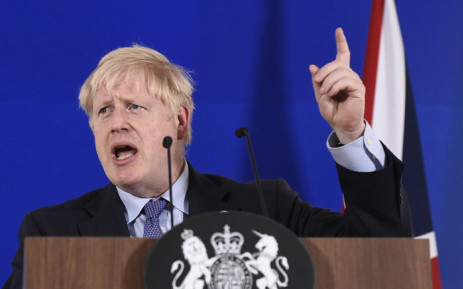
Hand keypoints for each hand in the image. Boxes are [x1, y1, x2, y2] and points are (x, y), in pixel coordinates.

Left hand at [310, 28, 365, 144]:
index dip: (341, 42)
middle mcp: (349, 76)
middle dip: (325, 71)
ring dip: (329, 81)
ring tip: (325, 92)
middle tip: (317, 81)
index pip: (343, 55)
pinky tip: (331, 94)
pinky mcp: (359, 89)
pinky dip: (335, 86)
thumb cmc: (333, 112)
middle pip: (337, 63)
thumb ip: (318, 81)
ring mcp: (355, 82)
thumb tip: (312, 66)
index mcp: (340, 76)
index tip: (338, 30)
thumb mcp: (320, 95)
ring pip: (341, 72)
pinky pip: (346, 80)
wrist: (341, 125)